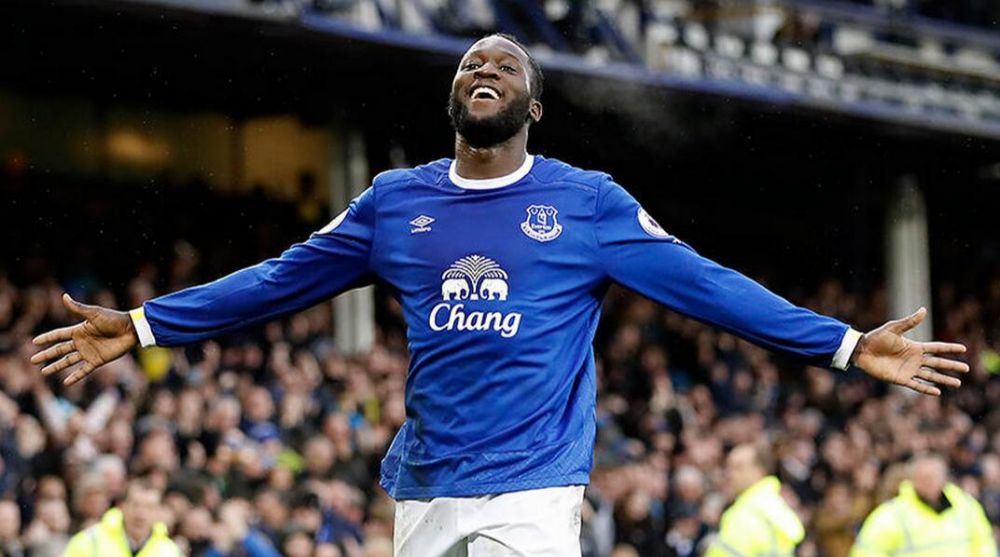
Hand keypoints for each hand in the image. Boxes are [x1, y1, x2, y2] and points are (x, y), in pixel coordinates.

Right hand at [29, 294, 137, 385]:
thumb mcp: (94, 313)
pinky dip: (75, 376)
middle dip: (46, 355)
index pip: (58, 335)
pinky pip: (84, 370)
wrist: (131, 330)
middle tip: (33, 360)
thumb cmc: (114, 319)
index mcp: (79, 330)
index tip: (34, 342)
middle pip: (60, 350)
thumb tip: (64, 296)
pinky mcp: (98, 360)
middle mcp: (82, 342)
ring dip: (56, 366)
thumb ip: (78, 308)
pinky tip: (66, 382)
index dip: (47, 338)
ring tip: (44, 372)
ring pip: (68, 361)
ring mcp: (89, 352)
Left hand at [852, 307, 967, 395]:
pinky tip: (938, 392)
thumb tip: (924, 310)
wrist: (861, 351)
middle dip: (952, 366)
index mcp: (915, 347)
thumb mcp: (893, 328)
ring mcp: (908, 370)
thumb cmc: (876, 338)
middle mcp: (914, 359)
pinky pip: (916, 385)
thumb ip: (909, 322)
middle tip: (967, 368)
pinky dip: (927, 389)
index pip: (937, 348)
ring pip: (930, 376)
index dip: (949, 348)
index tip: (963, 349)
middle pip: (938, 364)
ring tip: (958, 383)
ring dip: (944, 379)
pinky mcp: (900, 379)